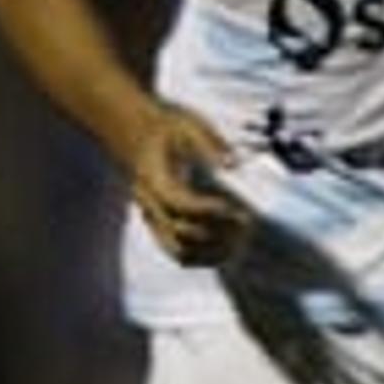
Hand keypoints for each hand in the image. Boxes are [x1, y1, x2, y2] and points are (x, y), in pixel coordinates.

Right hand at [126, 108, 247, 265]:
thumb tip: (232, 164)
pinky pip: (178, 253)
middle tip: (246, 222)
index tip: (237, 209)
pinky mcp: (160, 225)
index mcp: (152, 178)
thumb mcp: (187, 125)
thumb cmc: (166, 129)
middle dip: (217, 233)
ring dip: (212, 251)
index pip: (179, 204)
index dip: (209, 211)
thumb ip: (208, 145)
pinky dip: (203, 258)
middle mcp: (148, 203)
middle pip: (180, 232)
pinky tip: (227, 250)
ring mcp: (152, 217)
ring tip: (240, 239)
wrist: (138, 134)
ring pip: (178, 250)